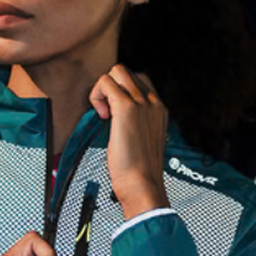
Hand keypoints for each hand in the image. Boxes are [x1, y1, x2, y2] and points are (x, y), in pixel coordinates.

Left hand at [89, 64, 169, 219]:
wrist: (143, 184)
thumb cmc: (139, 172)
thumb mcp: (142, 144)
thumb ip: (136, 128)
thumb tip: (116, 122)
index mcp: (159, 110)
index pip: (139, 81)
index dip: (120, 94)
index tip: (114, 117)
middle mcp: (153, 102)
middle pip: (127, 72)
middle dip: (110, 88)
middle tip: (106, 114)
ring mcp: (141, 103)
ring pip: (117, 71)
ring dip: (103, 89)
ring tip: (103, 114)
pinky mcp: (126, 108)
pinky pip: (106, 82)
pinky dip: (97, 96)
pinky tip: (102, 118)